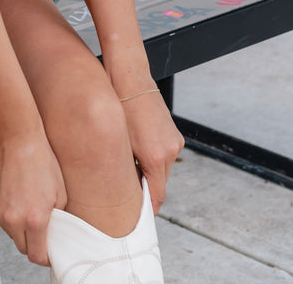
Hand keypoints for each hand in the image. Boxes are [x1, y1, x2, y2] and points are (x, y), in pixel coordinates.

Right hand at [0, 129, 66, 265]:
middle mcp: (14, 220)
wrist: (16, 137)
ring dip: (20, 227)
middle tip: (41, 226)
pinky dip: (10, 215)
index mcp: (35, 219)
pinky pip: (2, 220)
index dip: (45, 255)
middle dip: (33, 242)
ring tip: (28, 204)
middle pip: (23, 248)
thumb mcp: (59, 191)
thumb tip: (53, 233)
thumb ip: (57, 219)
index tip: (49, 249)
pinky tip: (17, 197)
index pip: (37, 256)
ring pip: (12, 234)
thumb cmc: (40, 160)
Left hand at [121, 91, 184, 212]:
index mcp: (156, 156)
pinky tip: (137, 148)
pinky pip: (164, 153)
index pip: (156, 196)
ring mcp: (174, 140)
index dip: (147, 209)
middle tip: (126, 195)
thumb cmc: (118, 104)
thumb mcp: (118, 141)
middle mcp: (170, 150)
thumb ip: (125, 168)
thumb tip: (125, 187)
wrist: (129, 76)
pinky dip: (153, 156)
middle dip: (145, 189)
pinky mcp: (173, 132)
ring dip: (149, 171)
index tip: (137, 217)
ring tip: (129, 165)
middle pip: (159, 183)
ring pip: (162, 168)